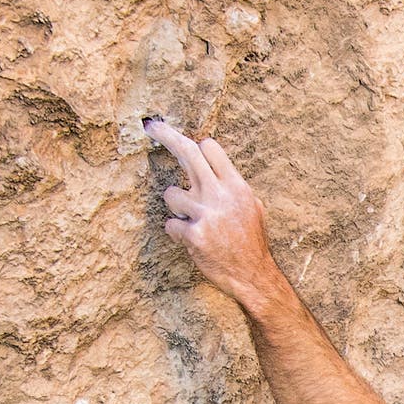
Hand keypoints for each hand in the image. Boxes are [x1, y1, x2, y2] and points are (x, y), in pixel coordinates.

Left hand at [145, 117, 282, 313]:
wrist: (253, 276)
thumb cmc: (251, 242)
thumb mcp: (252, 207)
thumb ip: (231, 186)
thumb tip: (214, 166)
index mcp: (236, 186)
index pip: (210, 148)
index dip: (196, 146)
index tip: (183, 141)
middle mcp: (220, 195)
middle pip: (187, 153)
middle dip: (166, 135)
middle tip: (150, 126)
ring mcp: (206, 214)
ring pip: (170, 194)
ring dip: (176, 207)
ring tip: (193, 221)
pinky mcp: (194, 235)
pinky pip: (170, 225)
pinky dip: (177, 233)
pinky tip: (192, 242)